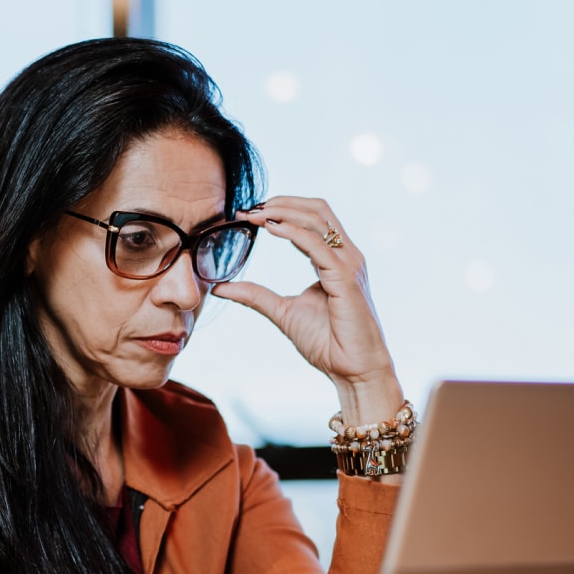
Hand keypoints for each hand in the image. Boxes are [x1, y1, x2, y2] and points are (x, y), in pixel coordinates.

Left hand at [215, 197, 402, 425]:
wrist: (353, 371)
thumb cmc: (327, 343)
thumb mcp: (283, 311)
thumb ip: (255, 295)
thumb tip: (221, 287)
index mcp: (335, 259)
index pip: (311, 218)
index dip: (280, 209)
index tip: (247, 214)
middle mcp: (346, 256)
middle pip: (316, 209)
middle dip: (281, 203)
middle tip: (248, 209)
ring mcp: (349, 265)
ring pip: (318, 219)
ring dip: (283, 211)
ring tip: (254, 214)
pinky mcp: (346, 279)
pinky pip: (318, 246)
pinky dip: (293, 232)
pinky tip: (271, 229)